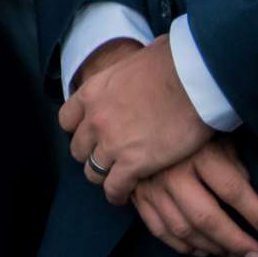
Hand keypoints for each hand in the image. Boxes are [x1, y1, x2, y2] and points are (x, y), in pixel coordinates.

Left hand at [61, 37, 212, 203]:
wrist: (190, 78)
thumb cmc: (172, 63)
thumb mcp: (136, 62)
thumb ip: (129, 72)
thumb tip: (148, 60)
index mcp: (91, 93)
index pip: (67, 119)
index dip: (79, 130)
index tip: (90, 135)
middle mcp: (94, 120)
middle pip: (78, 148)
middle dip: (90, 154)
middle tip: (106, 159)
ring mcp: (111, 143)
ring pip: (93, 171)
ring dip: (102, 176)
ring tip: (114, 181)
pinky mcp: (134, 163)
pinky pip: (115, 187)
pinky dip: (117, 194)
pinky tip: (124, 196)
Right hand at [131, 137, 257, 256]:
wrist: (142, 120)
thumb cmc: (190, 129)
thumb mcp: (218, 139)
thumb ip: (234, 166)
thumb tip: (250, 198)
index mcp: (197, 154)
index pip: (232, 190)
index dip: (256, 213)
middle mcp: (171, 173)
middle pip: (205, 217)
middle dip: (235, 241)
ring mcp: (150, 187)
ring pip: (182, 228)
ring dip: (212, 248)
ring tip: (233, 255)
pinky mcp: (137, 196)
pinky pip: (159, 229)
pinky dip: (182, 246)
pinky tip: (201, 251)